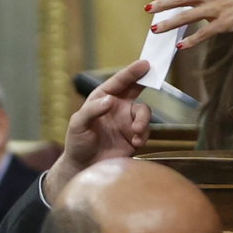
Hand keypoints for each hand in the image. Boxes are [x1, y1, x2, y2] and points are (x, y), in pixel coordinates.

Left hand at [44, 62, 152, 203]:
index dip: (132, 72)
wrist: (84, 167)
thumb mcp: (78, 124)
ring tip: (136, 132)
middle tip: (155, 77)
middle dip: (146, 81)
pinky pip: (145, 131)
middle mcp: (117, 107)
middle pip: (136, 89)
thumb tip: (110, 100)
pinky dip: (143, 135)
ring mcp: (126, 122)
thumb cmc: (77, 142)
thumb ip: (92, 110)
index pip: (119, 82)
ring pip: (144, 112)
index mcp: (102, 99)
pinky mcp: (134, 138)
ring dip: (143, 120)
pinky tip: (135, 143)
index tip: (145, 64)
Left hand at [150, 0, 232, 49]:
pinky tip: (180, 47)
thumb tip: (201, 3)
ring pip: (186, 16)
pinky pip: (203, 34)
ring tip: (156, 30)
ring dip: (169, 23)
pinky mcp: (225, 24)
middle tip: (148, 11)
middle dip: (161, 5)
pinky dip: (190, 41)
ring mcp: (217, 9)